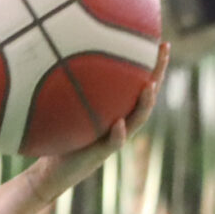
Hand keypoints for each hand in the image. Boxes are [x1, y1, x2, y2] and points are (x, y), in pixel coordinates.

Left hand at [20, 43, 172, 208]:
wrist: (50, 172)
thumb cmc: (59, 137)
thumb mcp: (67, 108)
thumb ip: (72, 89)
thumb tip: (60, 51)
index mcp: (116, 110)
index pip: (139, 83)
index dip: (152, 64)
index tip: (160, 40)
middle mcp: (121, 123)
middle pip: (146, 96)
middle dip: (157, 72)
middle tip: (164, 50)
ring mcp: (112, 139)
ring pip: (136, 120)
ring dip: (145, 104)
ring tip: (149, 86)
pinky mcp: (99, 155)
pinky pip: (111, 143)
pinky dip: (117, 134)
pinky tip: (119, 123)